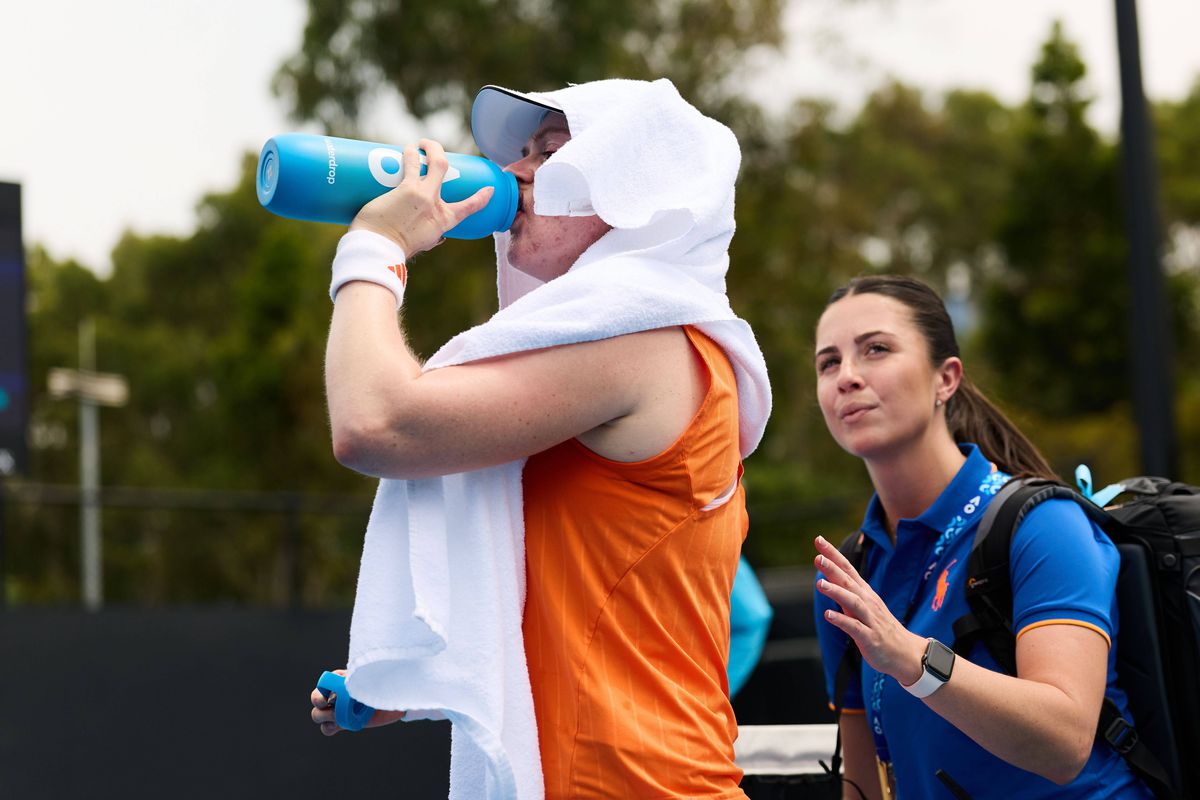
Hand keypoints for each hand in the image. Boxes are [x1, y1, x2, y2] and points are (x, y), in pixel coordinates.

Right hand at [309, 668, 406, 735]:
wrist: (395, 702)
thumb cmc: (386, 685)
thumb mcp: (376, 679)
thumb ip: (364, 679)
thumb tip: (355, 681)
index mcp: (341, 679)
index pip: (323, 683)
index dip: (323, 690)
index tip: (334, 694)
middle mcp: (336, 693)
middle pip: (316, 699)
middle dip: (320, 702)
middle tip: (335, 705)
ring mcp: (338, 709)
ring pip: (317, 714)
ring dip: (325, 716)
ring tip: (340, 717)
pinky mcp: (342, 723)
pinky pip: (326, 728)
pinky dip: (329, 728)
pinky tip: (341, 725)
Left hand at [350, 138, 493, 256]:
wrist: (380, 249)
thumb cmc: (394, 249)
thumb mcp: (420, 242)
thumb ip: (423, 233)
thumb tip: (423, 231)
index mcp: (442, 222)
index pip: (468, 208)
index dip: (480, 198)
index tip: (489, 190)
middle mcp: (435, 204)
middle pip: (442, 167)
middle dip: (436, 151)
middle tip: (430, 146)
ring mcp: (422, 194)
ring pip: (430, 161)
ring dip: (423, 148)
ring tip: (415, 145)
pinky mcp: (406, 189)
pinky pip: (410, 163)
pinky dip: (408, 153)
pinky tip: (405, 150)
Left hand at [814, 535, 927, 685]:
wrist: (905, 654)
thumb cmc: (880, 628)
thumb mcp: (863, 607)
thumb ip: (846, 592)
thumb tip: (827, 577)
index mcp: (865, 593)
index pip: (847, 569)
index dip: (834, 555)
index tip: (819, 539)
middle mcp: (868, 602)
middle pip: (849, 581)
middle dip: (833, 568)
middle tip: (818, 557)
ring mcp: (870, 619)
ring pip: (853, 602)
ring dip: (836, 592)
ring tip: (819, 584)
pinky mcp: (870, 638)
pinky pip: (855, 627)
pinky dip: (842, 620)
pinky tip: (828, 615)